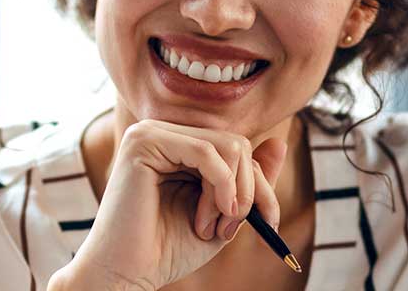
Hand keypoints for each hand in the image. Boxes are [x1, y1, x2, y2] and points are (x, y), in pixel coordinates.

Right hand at [50, 120, 286, 290]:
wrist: (127, 274)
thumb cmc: (167, 249)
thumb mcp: (224, 214)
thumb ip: (250, 180)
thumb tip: (280, 142)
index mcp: (179, 147)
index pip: (239, 149)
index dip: (261, 186)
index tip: (269, 224)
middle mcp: (164, 133)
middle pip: (238, 144)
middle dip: (250, 191)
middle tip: (232, 229)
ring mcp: (151, 133)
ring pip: (228, 146)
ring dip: (233, 194)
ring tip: (213, 227)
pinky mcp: (144, 142)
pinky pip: (206, 151)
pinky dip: (220, 187)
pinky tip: (206, 218)